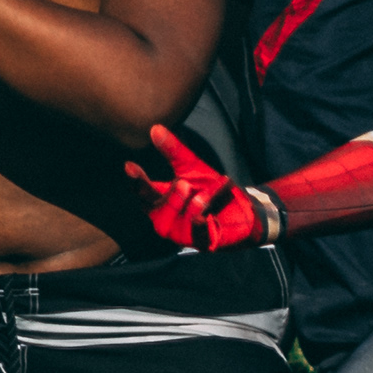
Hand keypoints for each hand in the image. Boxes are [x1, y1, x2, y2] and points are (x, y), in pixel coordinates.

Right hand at [126, 123, 271, 252]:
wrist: (242, 210)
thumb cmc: (210, 188)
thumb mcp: (192, 167)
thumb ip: (173, 151)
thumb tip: (155, 128)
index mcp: (159, 200)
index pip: (143, 192)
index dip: (136, 181)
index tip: (130, 166)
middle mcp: (165, 219)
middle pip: (156, 210)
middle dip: (170, 198)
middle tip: (183, 184)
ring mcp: (182, 234)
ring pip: (177, 223)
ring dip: (192, 207)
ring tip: (203, 196)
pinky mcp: (201, 243)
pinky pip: (196, 236)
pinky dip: (200, 225)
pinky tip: (204, 217)